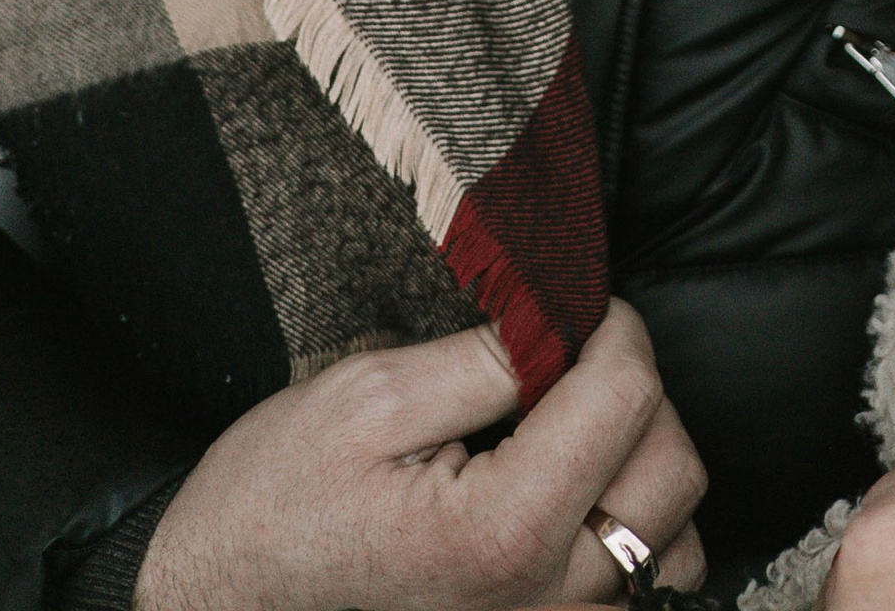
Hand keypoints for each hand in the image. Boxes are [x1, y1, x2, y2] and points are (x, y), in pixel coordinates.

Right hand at [136, 299, 706, 610]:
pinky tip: (574, 502)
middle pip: (672, 469)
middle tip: (572, 366)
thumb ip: (483, 358)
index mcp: (500, 531)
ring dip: (644, 473)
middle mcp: (541, 601)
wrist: (219, 607)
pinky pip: (640, 595)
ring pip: (675, 542)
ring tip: (575, 436)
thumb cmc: (275, 505)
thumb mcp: (365, 399)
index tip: (578, 313)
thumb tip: (567, 319)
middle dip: (637, 394)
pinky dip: (631, 540)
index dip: (613, 329)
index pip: (627, 397)